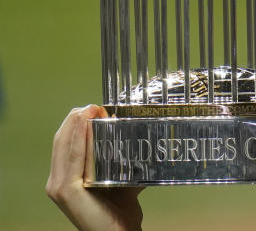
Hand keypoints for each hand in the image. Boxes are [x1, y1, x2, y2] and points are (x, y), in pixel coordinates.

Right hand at [46, 105, 144, 230]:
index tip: (96, 108)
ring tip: (90, 109)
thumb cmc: (120, 209)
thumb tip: (138, 135)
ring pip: (65, 146)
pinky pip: (73, 158)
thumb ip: (121, 159)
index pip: (65, 143)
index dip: (77, 122)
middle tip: (94, 105)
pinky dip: (79, 139)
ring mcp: (59, 187)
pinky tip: (86, 125)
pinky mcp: (66, 191)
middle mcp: (57, 181)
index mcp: (65, 177)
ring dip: (77, 124)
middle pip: (62, 141)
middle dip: (76, 119)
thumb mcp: (119, 177)